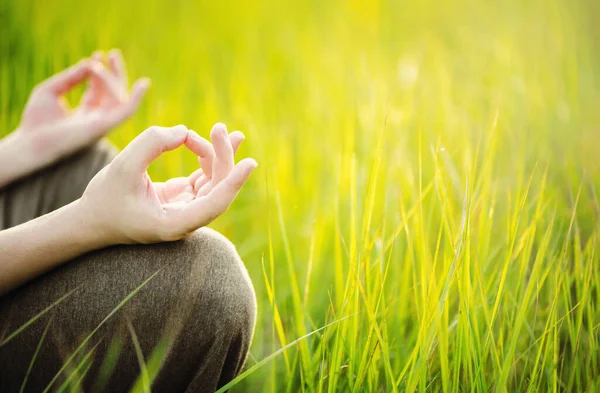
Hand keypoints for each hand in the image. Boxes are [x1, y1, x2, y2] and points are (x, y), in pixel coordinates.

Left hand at [17, 49, 148, 166]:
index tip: (97, 54)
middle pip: (113, 94)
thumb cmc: (36, 120)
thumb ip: (70, 77)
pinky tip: (143, 84)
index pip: (99, 91)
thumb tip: (89, 62)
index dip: (99, 72)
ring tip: (111, 57)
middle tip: (114, 53)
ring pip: (119, 98)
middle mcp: (96, 119)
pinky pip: (127, 111)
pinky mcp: (105, 126)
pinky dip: (137, 98)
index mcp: (84, 113)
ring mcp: (102, 123)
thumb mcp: (50, 90)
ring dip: (116, 77)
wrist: (32, 142)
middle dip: (115, 73)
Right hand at [80, 123, 256, 244]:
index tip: (250, 163)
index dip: (234, 182)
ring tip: (220, 130)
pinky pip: (203, 177)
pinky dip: (207, 158)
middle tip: (221, 128)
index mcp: (175, 223)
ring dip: (217, 154)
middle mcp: (187, 220)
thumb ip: (151, 144)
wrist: (91, 220)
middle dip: (223, 156)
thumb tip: (183, 131)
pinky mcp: (182, 198)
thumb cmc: (104, 199)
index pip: (215, 204)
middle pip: (218, 188)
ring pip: (214, 181)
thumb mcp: (122, 167)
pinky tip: (212, 140)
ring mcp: (186, 209)